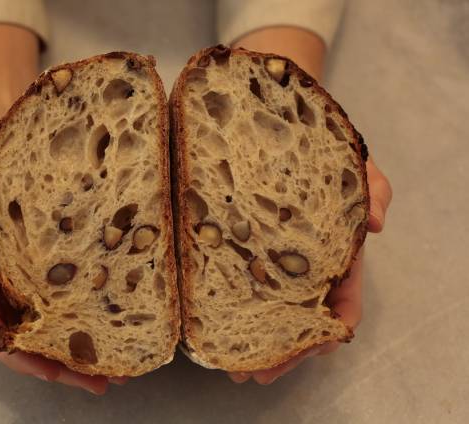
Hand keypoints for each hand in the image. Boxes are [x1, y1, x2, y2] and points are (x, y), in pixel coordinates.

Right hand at [0, 139, 126, 393]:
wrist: (6, 144)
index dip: (19, 355)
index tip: (51, 371)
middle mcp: (4, 284)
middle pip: (29, 339)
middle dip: (62, 366)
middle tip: (102, 381)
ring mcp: (30, 277)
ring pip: (55, 324)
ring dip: (84, 350)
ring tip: (123, 367)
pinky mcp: (55, 263)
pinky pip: (73, 295)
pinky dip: (94, 315)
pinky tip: (123, 323)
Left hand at [228, 158, 391, 384]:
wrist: (270, 125)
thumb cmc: (319, 147)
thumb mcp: (352, 162)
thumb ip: (372, 187)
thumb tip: (376, 222)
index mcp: (335, 253)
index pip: (342, 300)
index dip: (332, 330)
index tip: (316, 350)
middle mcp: (302, 263)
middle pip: (297, 318)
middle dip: (283, 350)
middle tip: (255, 373)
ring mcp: (268, 259)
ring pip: (264, 310)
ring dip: (251, 341)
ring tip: (229, 365)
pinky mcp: (237, 248)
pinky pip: (233, 284)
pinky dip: (226, 310)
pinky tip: (207, 326)